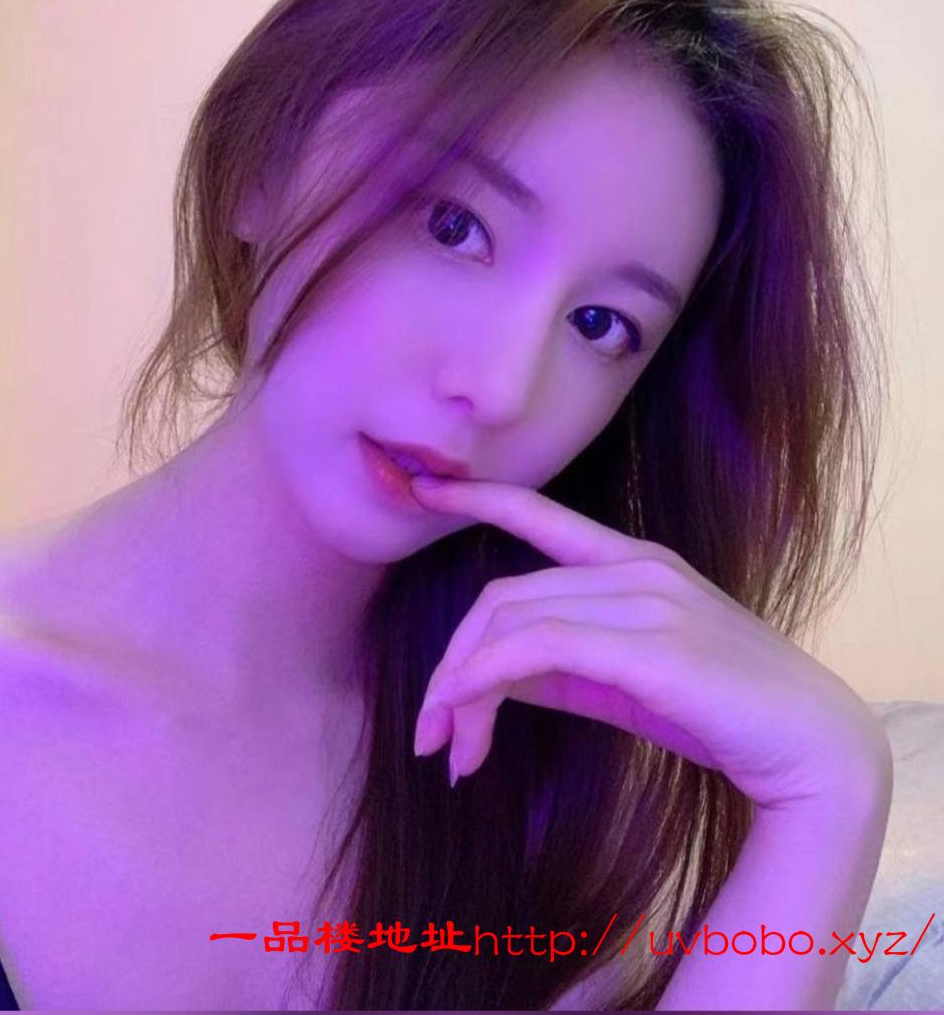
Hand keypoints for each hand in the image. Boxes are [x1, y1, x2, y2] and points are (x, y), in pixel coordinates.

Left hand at [409, 476, 890, 809]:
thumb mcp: (624, 682)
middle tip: (429, 735)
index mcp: (632, 561)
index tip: (425, 486)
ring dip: (460, 688)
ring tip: (448, 750)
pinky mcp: (648, 645)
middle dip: (451, 667)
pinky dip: (485, 680)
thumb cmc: (718, 709)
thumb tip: (487, 674)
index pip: (540, 513)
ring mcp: (644, 600)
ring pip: (511, 623)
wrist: (811, 745)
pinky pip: (538, 647)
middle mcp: (634, 567)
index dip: (479, 496)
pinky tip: (467, 720)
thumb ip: (560, 666)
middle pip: (502, 597)